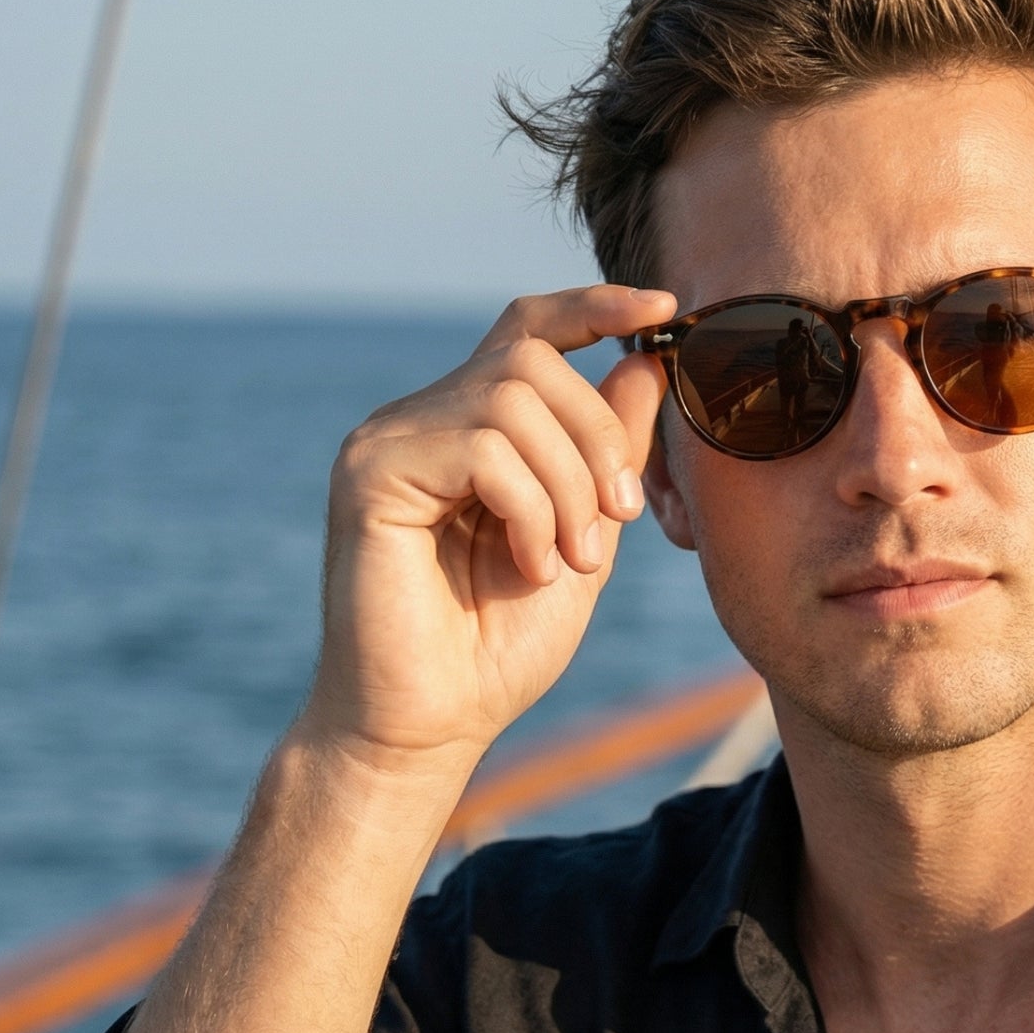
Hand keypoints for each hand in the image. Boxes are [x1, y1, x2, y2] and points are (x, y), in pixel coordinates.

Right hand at [296, 284, 675, 774]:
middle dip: (598, 440)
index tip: (663, 310)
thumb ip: (608, 454)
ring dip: (569, 486)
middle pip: (534, 362)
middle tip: (616, 523)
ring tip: (569, 561)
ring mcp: (388, 441)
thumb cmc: (498, 646)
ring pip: (512, 402)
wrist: (430, 725)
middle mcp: (422, 420)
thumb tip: (644, 362)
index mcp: (469, 428)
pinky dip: (530, 509)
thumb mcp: (583, 536)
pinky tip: (529, 567)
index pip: (529, 332)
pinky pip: (481, 448)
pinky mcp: (370, 473)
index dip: (595, 307)